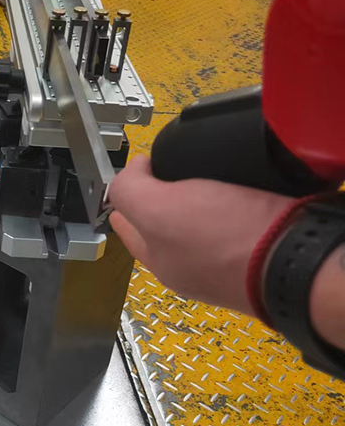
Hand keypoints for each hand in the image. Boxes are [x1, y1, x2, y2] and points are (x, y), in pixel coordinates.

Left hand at [108, 156, 294, 314]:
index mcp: (160, 259)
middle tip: (170, 163)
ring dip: (201, 190)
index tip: (142, 163)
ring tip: (205, 167)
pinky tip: (238, 180)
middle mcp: (193, 263)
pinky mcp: (263, 241)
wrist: (296, 256)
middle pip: (166, 220)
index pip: (129, 221)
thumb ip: (131, 191)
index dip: (129, 188)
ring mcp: (230, 255)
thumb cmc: (226, 242)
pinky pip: (239, 213)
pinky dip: (234, 194)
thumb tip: (133, 169)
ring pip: (204, 216)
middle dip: (161, 191)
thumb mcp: (158, 211)